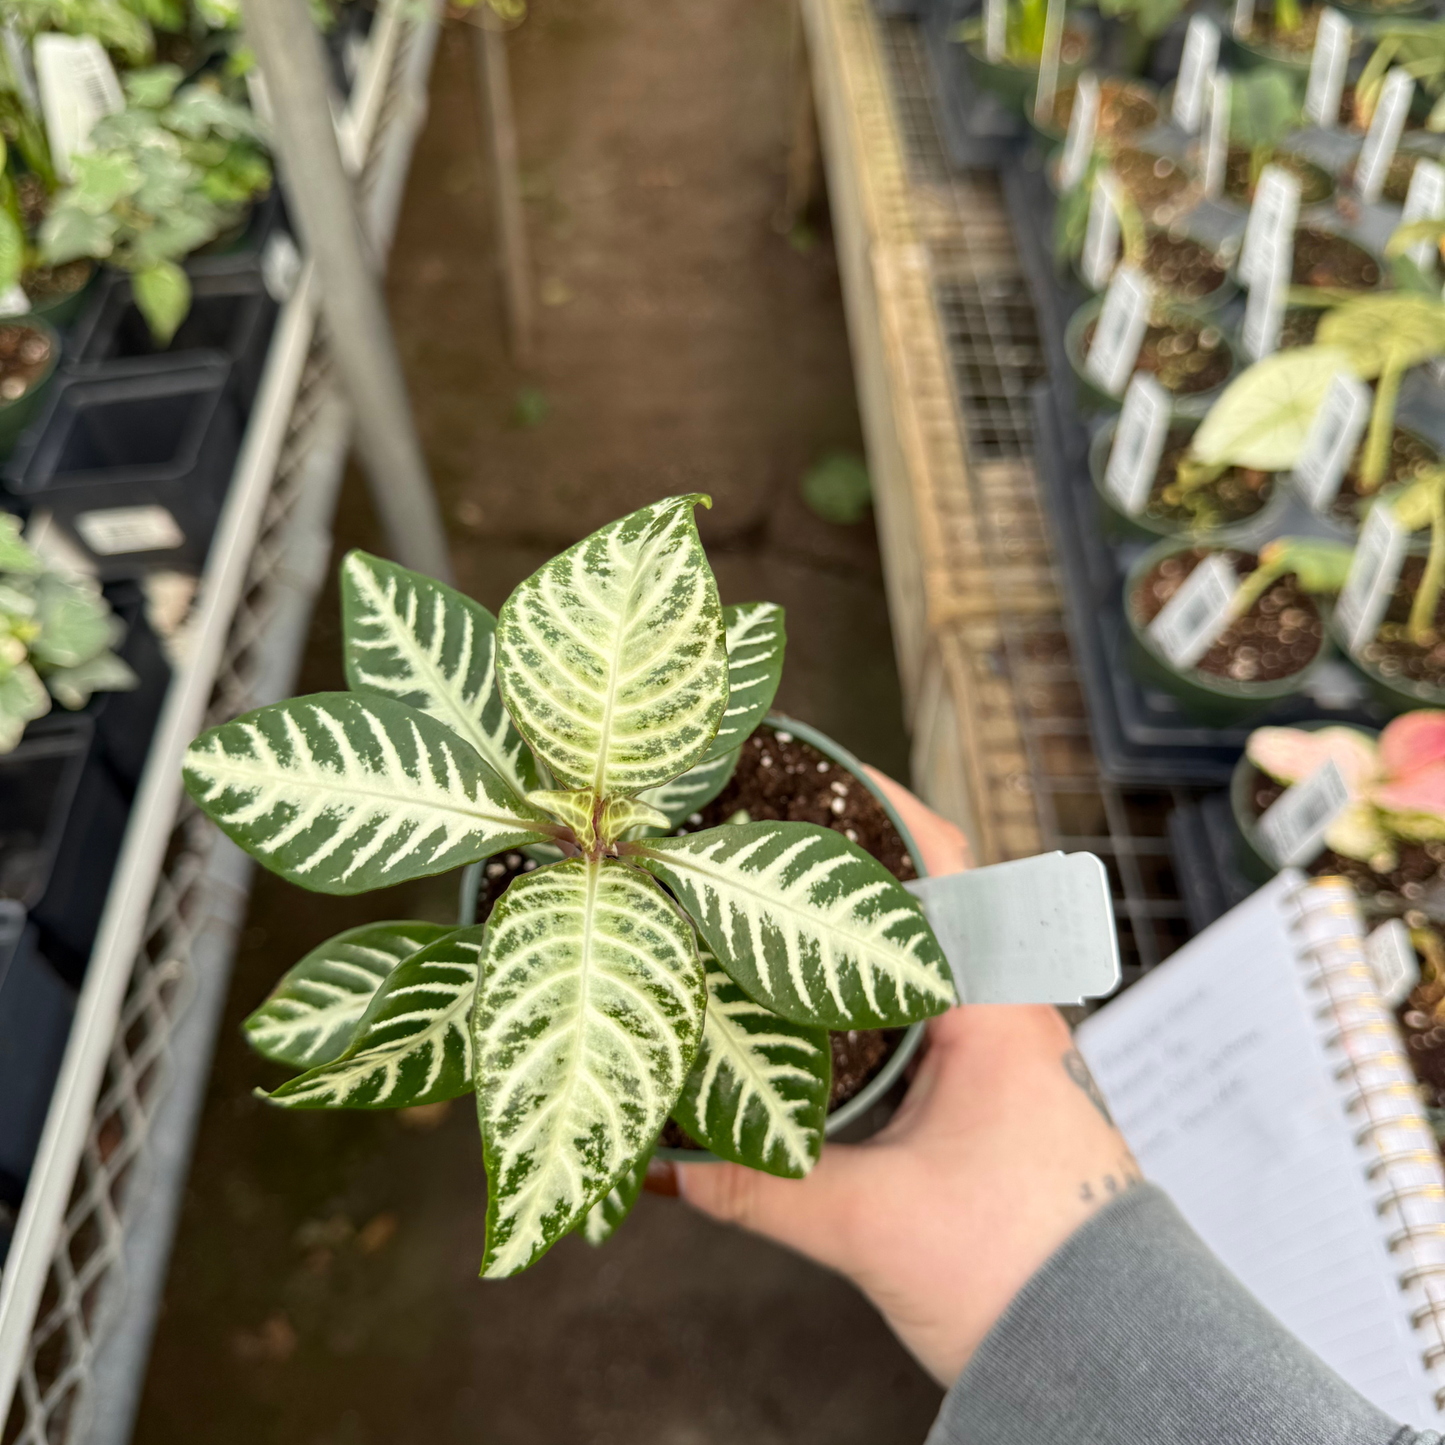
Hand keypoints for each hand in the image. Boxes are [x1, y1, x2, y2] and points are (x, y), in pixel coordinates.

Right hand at [675, 777, 1137, 1388]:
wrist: (1103, 1350)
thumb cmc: (1023, 1272)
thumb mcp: (871, 1223)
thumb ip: (760, 1186)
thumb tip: (662, 1160)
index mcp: (995, 1010)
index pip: (946, 864)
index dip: (881, 804)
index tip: (813, 766)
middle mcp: (1002, 1013)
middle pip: (920, 899)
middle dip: (843, 860)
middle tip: (761, 835)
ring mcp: (994, 1051)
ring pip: (913, 959)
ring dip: (850, 930)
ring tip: (767, 905)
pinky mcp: (980, 1096)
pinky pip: (912, 1013)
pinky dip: (858, 993)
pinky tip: (804, 1010)